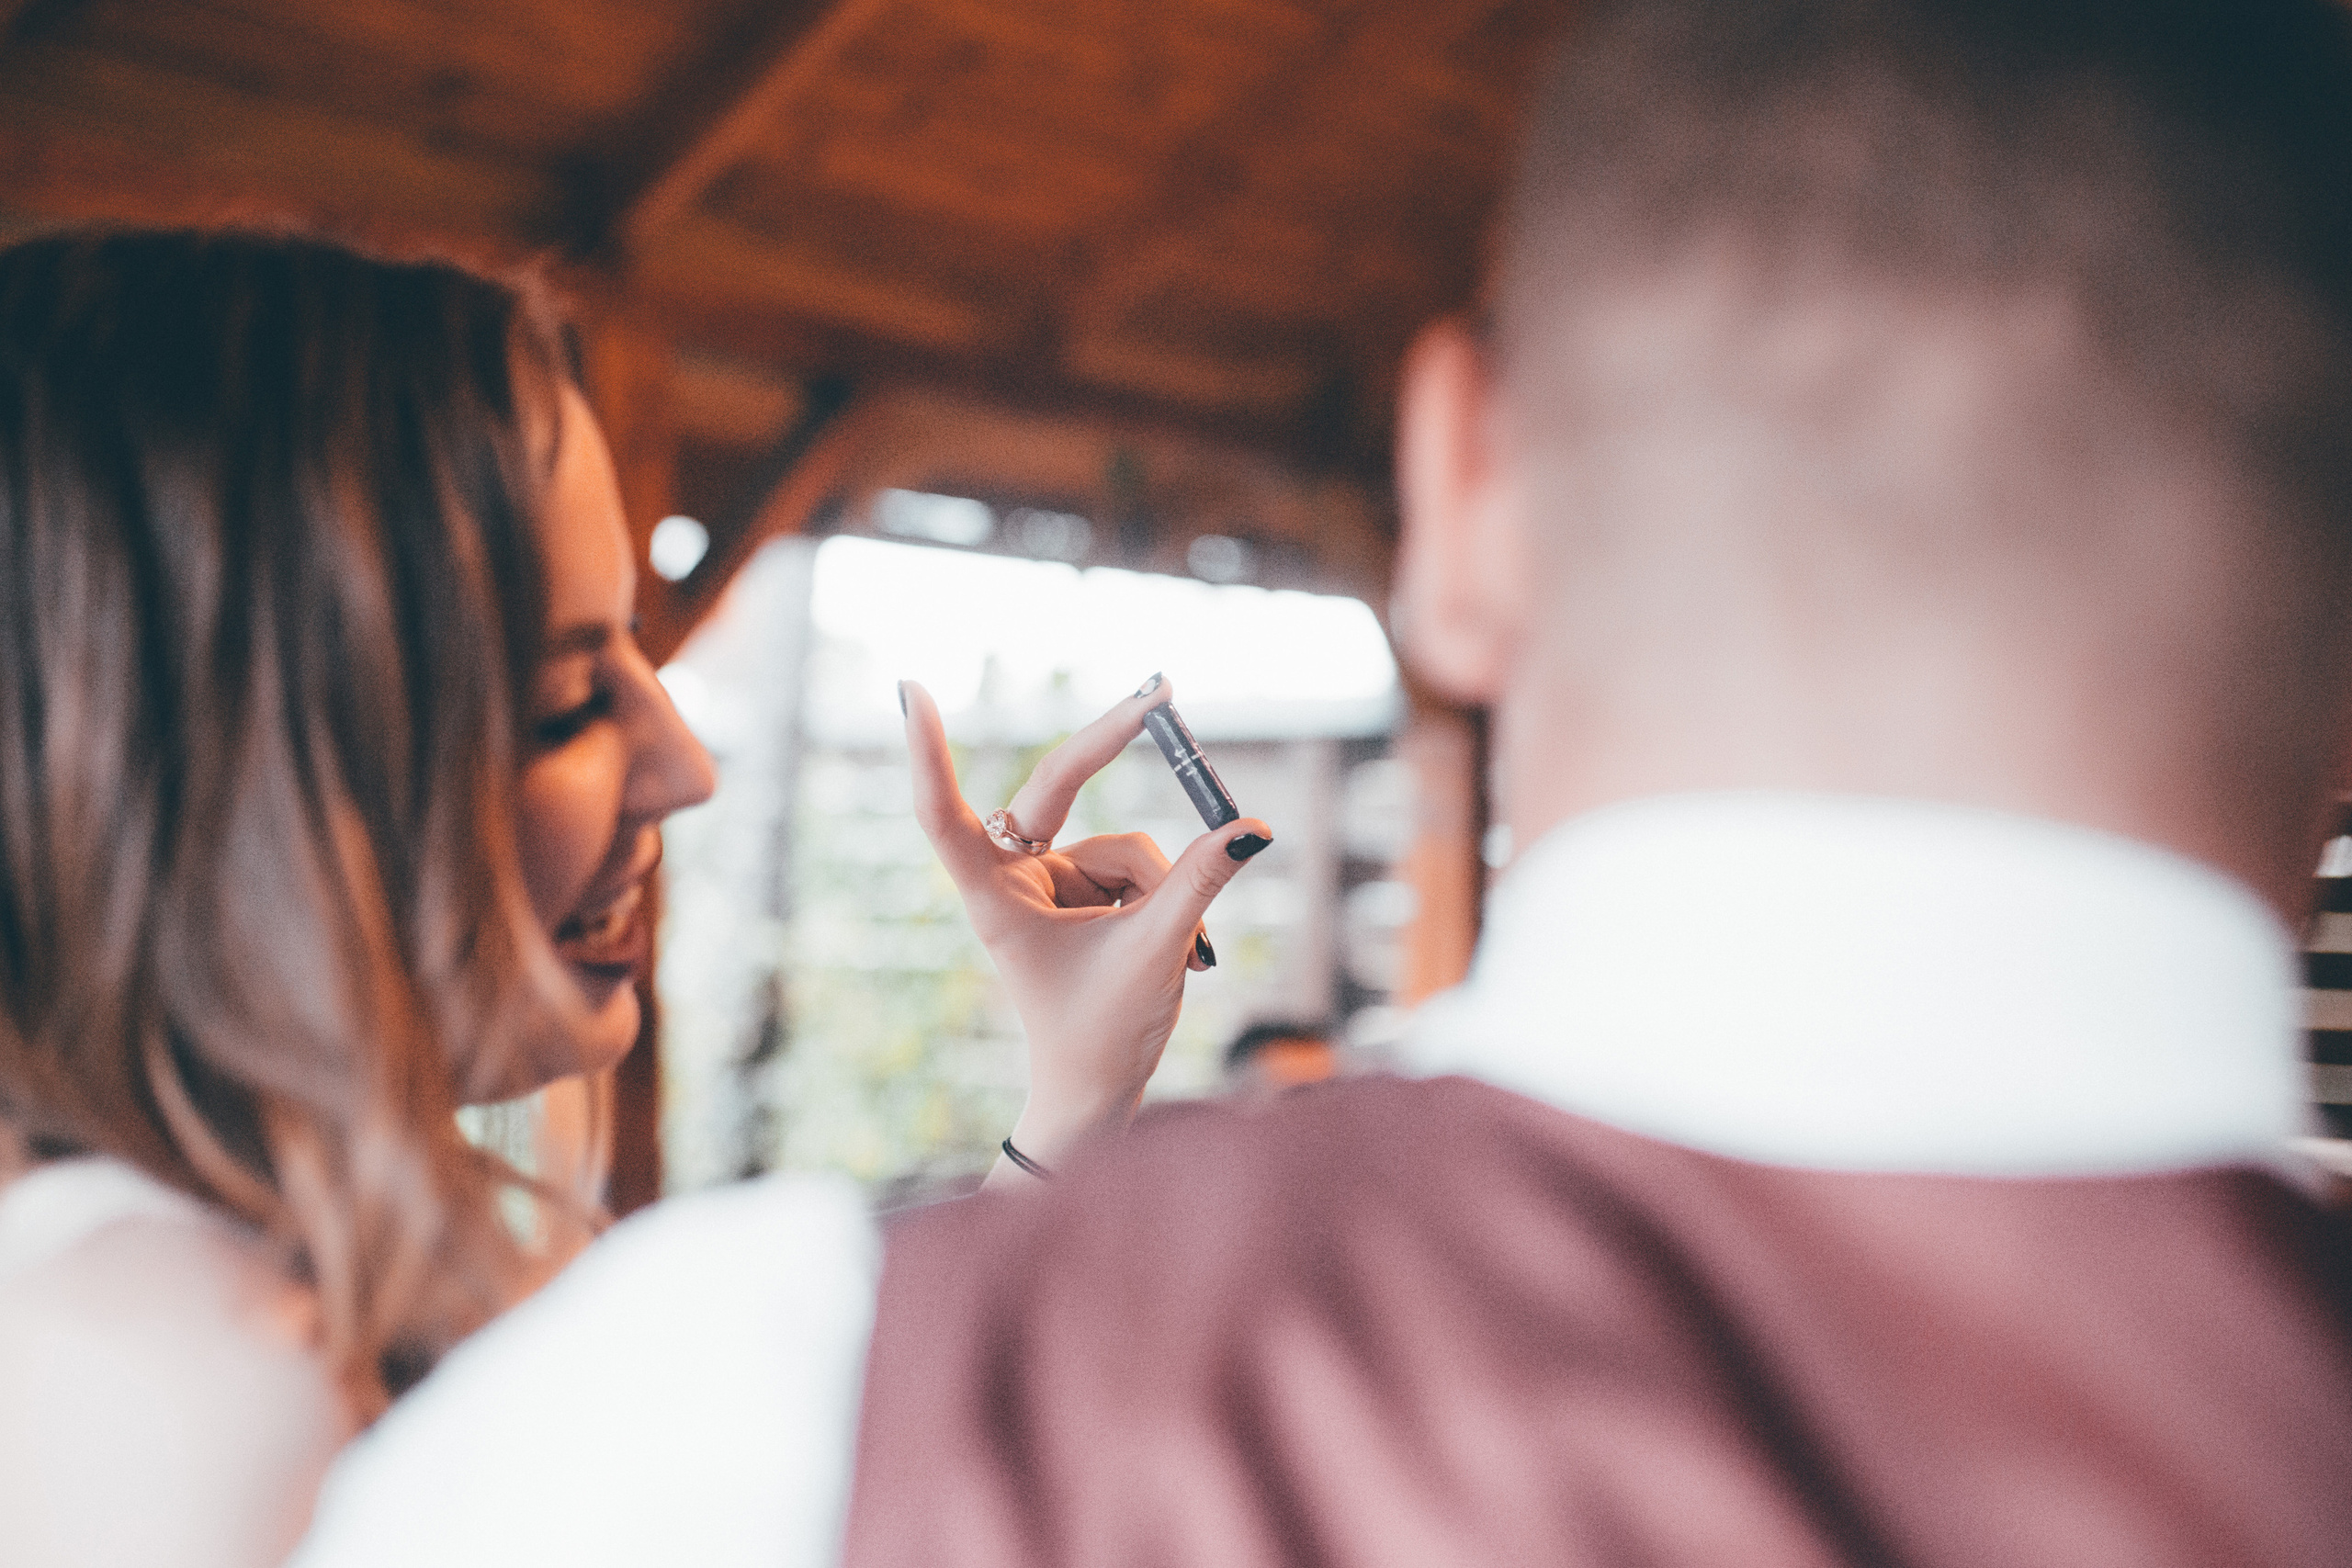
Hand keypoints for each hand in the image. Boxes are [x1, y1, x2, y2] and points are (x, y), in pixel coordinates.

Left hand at [900, 678, 1271, 1181]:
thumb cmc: (1101, 1034)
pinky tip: (1173, 944)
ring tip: (1171, 950)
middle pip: (1056, 786)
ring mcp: (1048, 882)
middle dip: (1111, 740)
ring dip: (1160, 888)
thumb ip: (1200, 884)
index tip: (912, 691)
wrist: (1098, 1089)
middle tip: (1162, 689)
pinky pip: (1139, 866)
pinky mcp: (1081, 890)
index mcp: (995, 898)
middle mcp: (1014, 880)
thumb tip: (1254, 828)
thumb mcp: (1156, 953)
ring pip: (1124, 844)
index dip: (930, 753)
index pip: (945, 814)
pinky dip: (1164, 897)